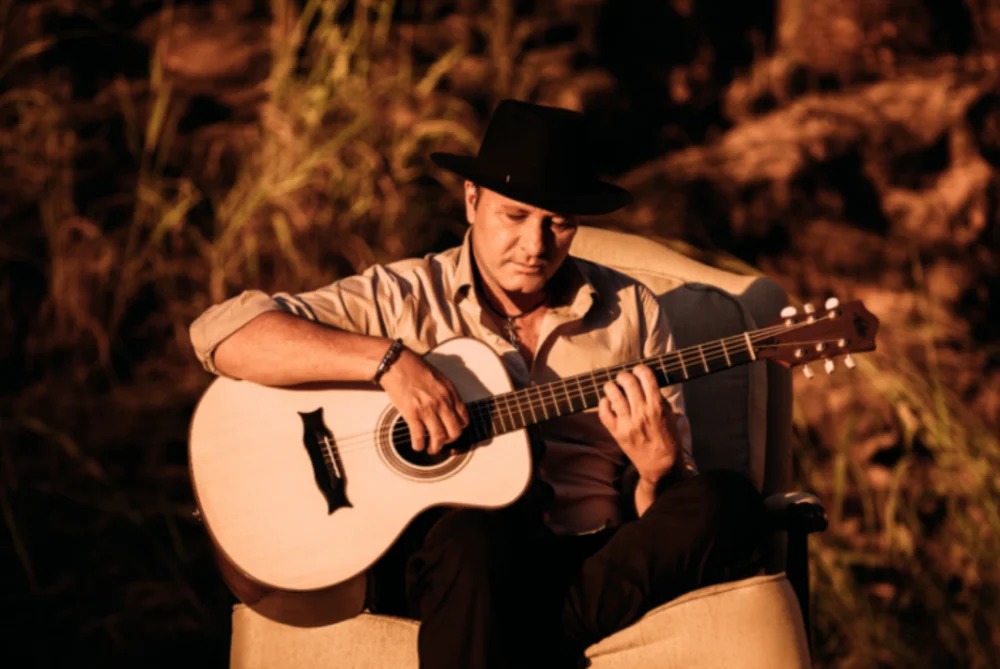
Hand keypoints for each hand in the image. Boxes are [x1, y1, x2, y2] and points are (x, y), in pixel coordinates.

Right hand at [377, 346, 468, 454]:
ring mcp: (428, 409)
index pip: (464, 418)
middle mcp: (442, 402)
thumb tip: (449, 407)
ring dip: (435, 448)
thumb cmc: (414, 367)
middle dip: (450, 441)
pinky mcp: (412, 414)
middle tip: (443, 442)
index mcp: (450, 392)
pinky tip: (417, 446)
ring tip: (431, 449)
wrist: (396, 363)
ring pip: (439, 437)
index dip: (460, 428)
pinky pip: (419, 436)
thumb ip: (446, 393)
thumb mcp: (439, 377)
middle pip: (454, 431)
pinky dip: (419, 445)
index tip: (453, 431)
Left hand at [598, 364, 679, 485]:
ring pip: (613, 394)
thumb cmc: (667, 439)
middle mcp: (642, 413)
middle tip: (623, 378)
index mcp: (657, 407)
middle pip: (628, 382)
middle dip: (624, 376)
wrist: (660, 465)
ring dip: (612, 386)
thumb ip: (658, 398)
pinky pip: (604, 412)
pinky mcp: (617, 433)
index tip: (638, 370)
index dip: (640, 369)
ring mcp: (628, 423)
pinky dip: (604, 403)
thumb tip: (645, 382)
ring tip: (613, 387)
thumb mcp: (669, 415)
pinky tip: (608, 402)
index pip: (646, 377)